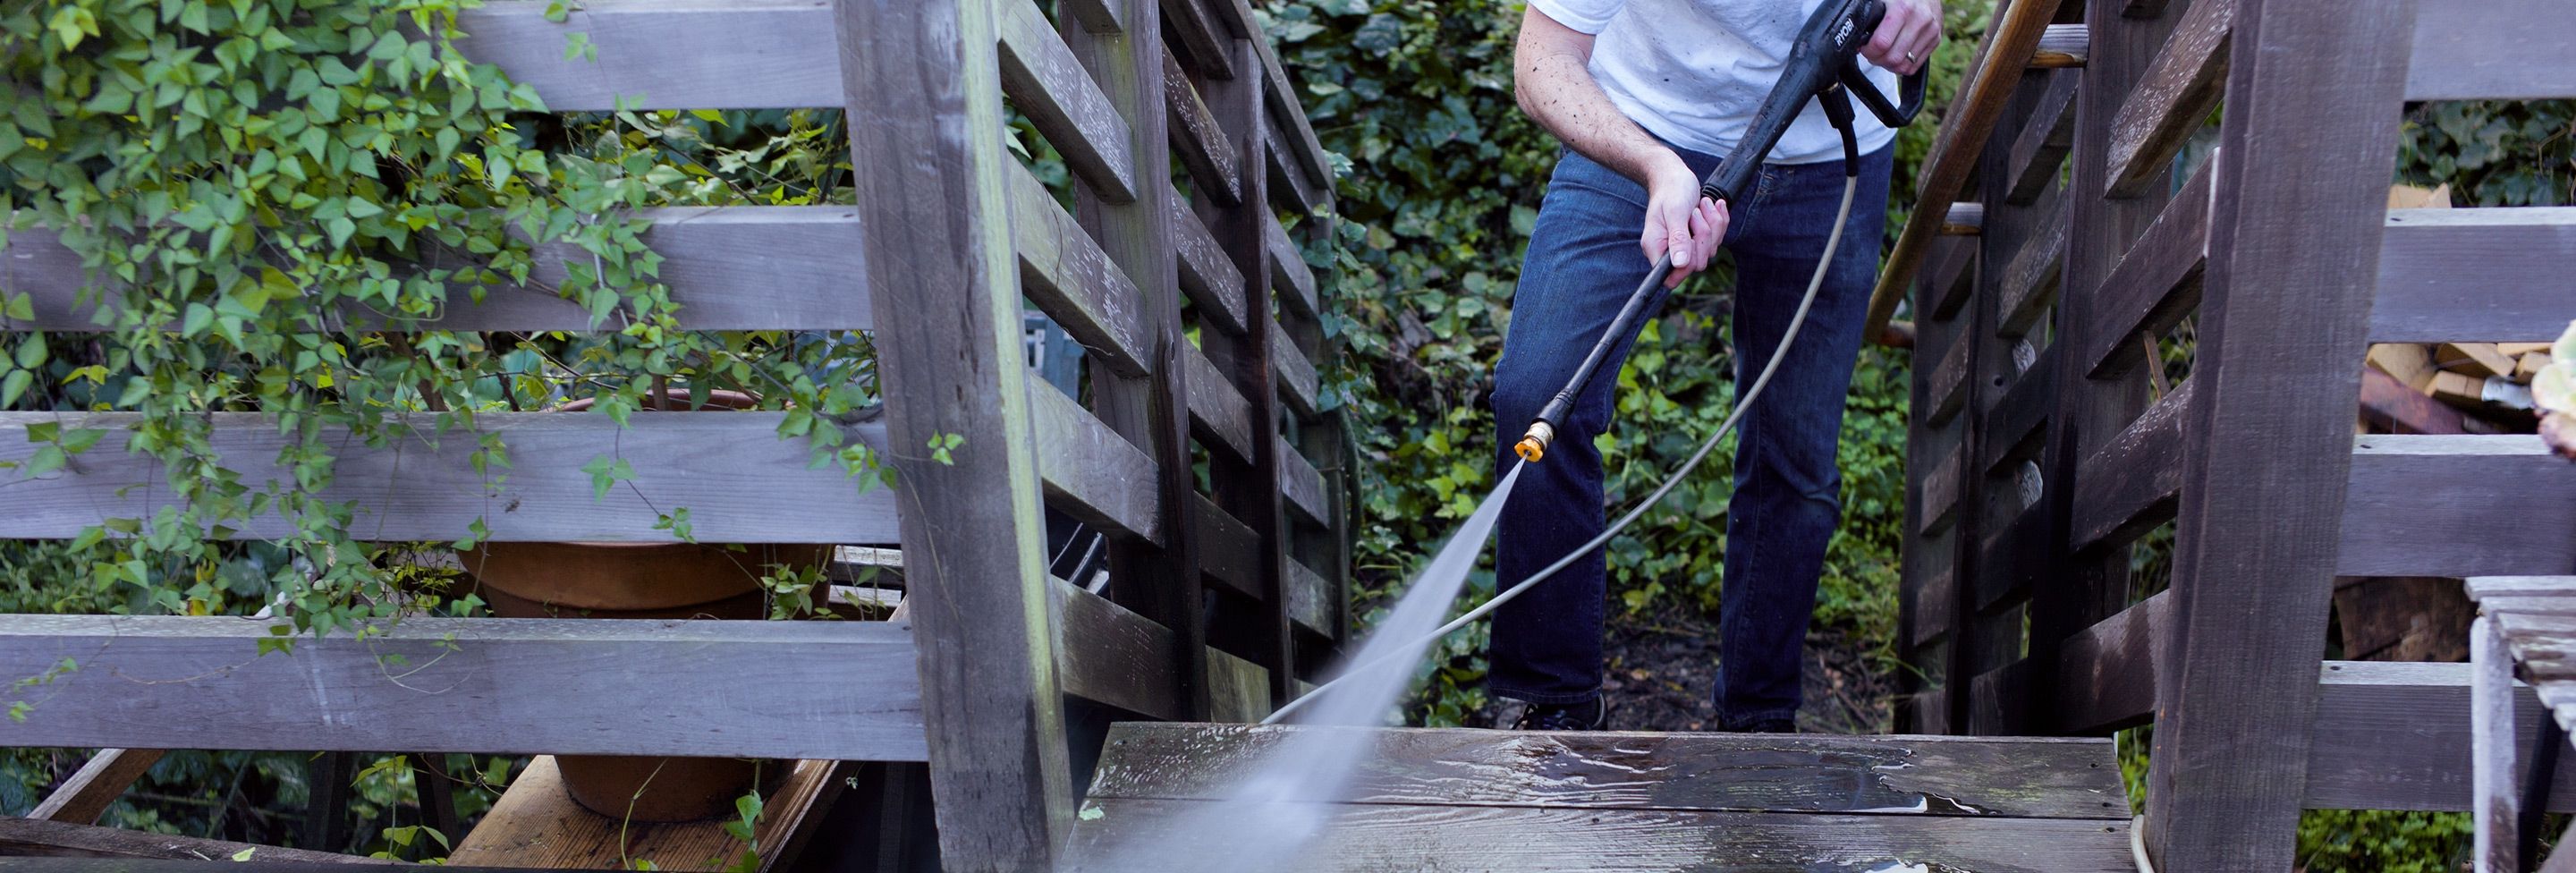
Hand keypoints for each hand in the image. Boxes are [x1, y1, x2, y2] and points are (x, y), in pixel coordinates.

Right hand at [1641, 152, 1726, 289]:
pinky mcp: (1698, 239)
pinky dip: (1718, 221)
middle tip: (1694, 214)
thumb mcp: (1675, 212)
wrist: (1675, 176)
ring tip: (1700, 206)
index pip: (1671, 277)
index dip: (1687, 264)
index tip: (1690, 240)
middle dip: (1703, 237)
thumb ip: (1678, 238)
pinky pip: (1717, 240)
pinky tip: (1710, 206)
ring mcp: (1685, 246)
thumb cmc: (1671, 190)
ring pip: (1709, 251)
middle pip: (1697, 263)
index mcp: (1656, 247)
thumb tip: (1680, 264)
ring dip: (1711, 225)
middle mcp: (1669, 251)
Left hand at [1863, 0, 1940, 75]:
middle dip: (1877, 59)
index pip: (1881, 43)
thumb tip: (1855, 37)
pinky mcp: (1936, 39)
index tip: (1863, 46)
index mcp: (1903, 8)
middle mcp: (1920, 20)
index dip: (1868, 50)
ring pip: (1904, 66)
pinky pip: (1915, 66)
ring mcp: (1931, 31)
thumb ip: (1869, 14)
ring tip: (1883, 54)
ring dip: (1888, 65)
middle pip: (1893, 58)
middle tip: (1872, 52)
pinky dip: (1901, 66)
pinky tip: (1895, 55)